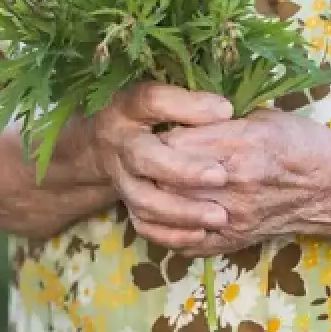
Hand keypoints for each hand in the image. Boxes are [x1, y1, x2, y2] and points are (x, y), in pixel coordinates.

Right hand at [90, 83, 235, 248]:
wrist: (105, 145)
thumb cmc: (148, 115)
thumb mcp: (162, 97)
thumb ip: (191, 100)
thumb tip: (226, 110)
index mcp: (129, 108)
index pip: (151, 101)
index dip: (186, 106)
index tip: (225, 111)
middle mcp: (119, 143)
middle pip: (143, 158)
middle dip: (182, 170)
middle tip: (221, 176)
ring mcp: (120, 178)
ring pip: (144, 200)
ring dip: (181, 211)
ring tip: (219, 216)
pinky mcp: (126, 205)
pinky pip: (144, 226)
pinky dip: (171, 233)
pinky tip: (201, 234)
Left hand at [160, 109, 330, 256]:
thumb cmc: (299, 143)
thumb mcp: (262, 116)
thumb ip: (217, 119)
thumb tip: (174, 116)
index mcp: (242, 144)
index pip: (176, 144)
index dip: (158, 138)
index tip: (154, 132)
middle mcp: (236, 183)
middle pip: (167, 179)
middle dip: (150, 168)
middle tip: (145, 158)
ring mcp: (234, 216)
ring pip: (171, 211)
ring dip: (155, 197)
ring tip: (152, 182)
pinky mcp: (233, 239)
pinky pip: (185, 241)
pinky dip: (168, 229)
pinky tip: (164, 211)